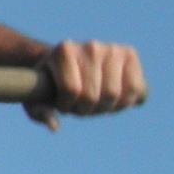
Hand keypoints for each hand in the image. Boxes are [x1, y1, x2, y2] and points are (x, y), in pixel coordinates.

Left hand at [26, 40, 146, 129]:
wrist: (69, 61)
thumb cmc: (50, 83)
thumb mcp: (36, 96)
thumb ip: (40, 111)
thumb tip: (54, 127)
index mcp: (64, 51)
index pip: (71, 90)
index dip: (67, 105)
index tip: (62, 104)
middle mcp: (90, 46)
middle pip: (94, 95)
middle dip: (86, 109)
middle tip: (80, 105)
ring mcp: (112, 49)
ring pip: (116, 95)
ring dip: (106, 108)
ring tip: (96, 102)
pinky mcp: (130, 54)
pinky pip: (137, 89)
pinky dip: (127, 102)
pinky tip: (114, 99)